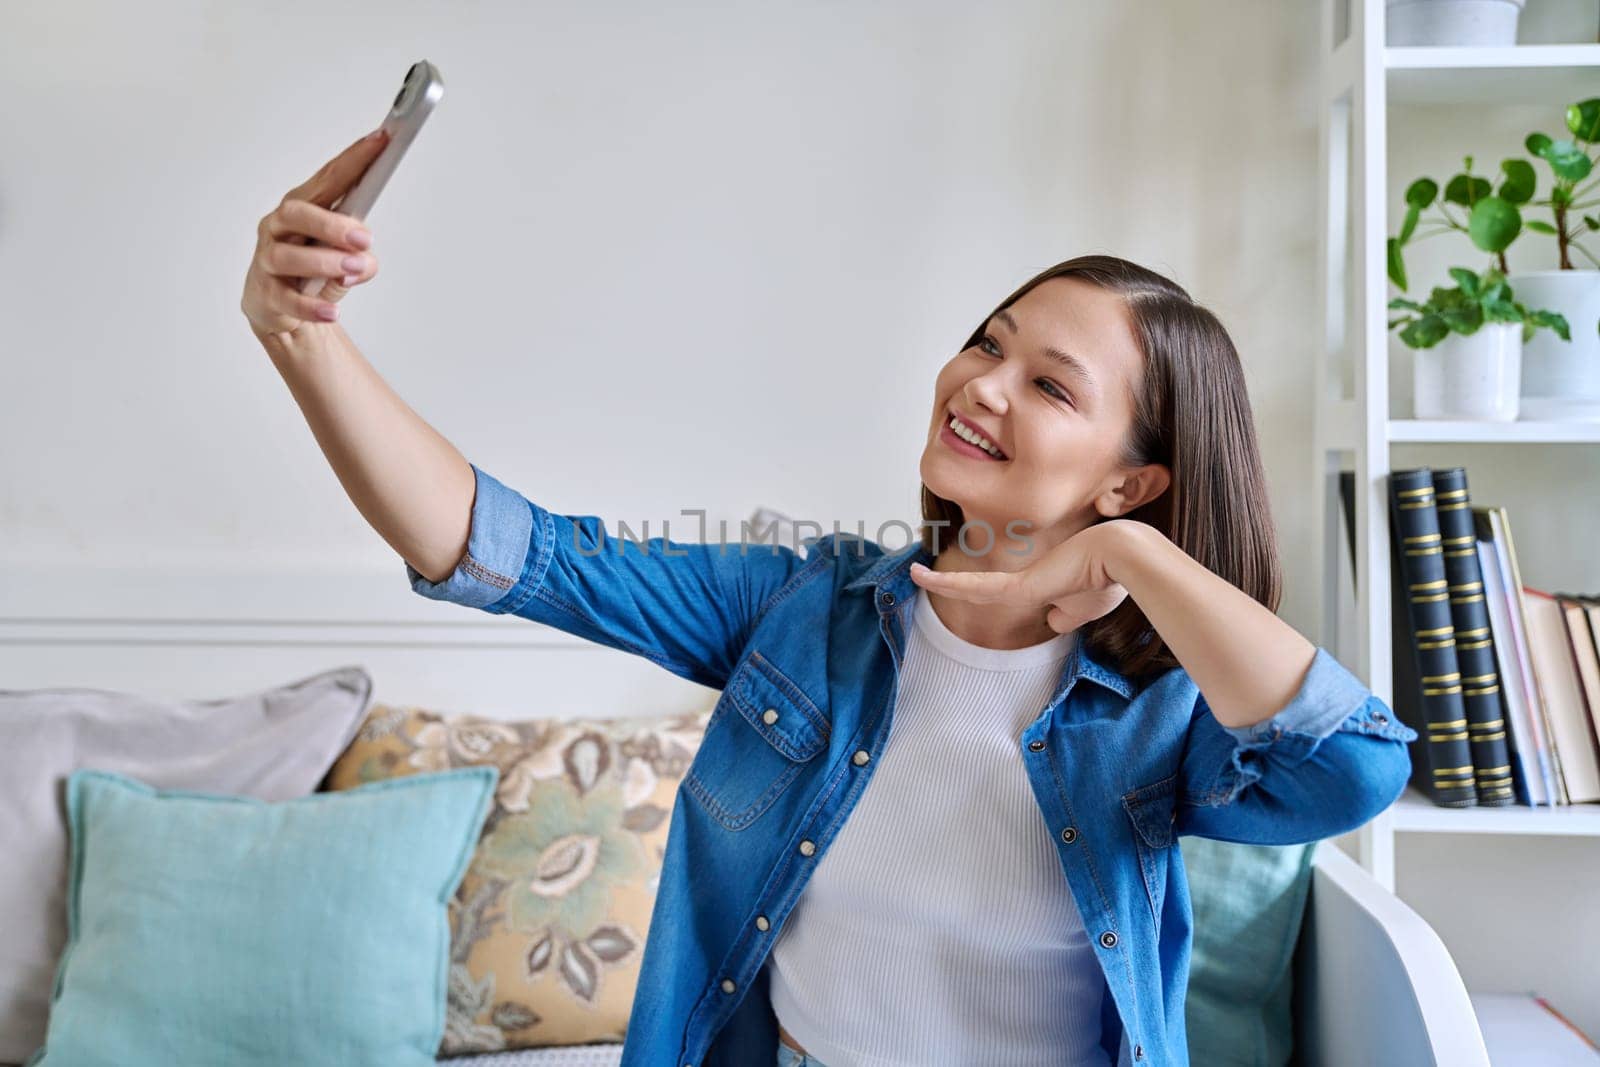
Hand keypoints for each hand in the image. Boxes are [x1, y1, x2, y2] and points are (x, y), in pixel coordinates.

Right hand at [241, 129, 388, 338]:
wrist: (278, 308)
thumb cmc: (314, 271)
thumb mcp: (346, 261)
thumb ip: (361, 258)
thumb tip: (362, 262)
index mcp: (304, 207)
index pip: (329, 178)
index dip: (354, 159)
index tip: (381, 141)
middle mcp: (279, 227)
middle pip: (297, 213)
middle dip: (332, 223)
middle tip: (363, 238)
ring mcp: (268, 260)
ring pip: (288, 256)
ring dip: (324, 262)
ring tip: (352, 271)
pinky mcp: (266, 294)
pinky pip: (287, 299)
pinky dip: (311, 306)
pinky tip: (332, 310)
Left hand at [908, 521, 1136, 634]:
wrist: (1121, 555)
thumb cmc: (1108, 579)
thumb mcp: (1085, 607)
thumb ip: (1066, 615)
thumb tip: (1051, 621)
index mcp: (1037, 585)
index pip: (996, 590)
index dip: (973, 588)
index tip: (957, 587)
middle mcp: (1023, 580)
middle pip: (977, 586)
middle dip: (948, 582)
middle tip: (920, 573)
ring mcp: (1019, 581)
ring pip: (970, 585)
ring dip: (941, 582)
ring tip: (914, 573)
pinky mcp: (1019, 586)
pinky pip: (975, 586)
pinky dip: (948, 584)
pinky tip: (926, 579)